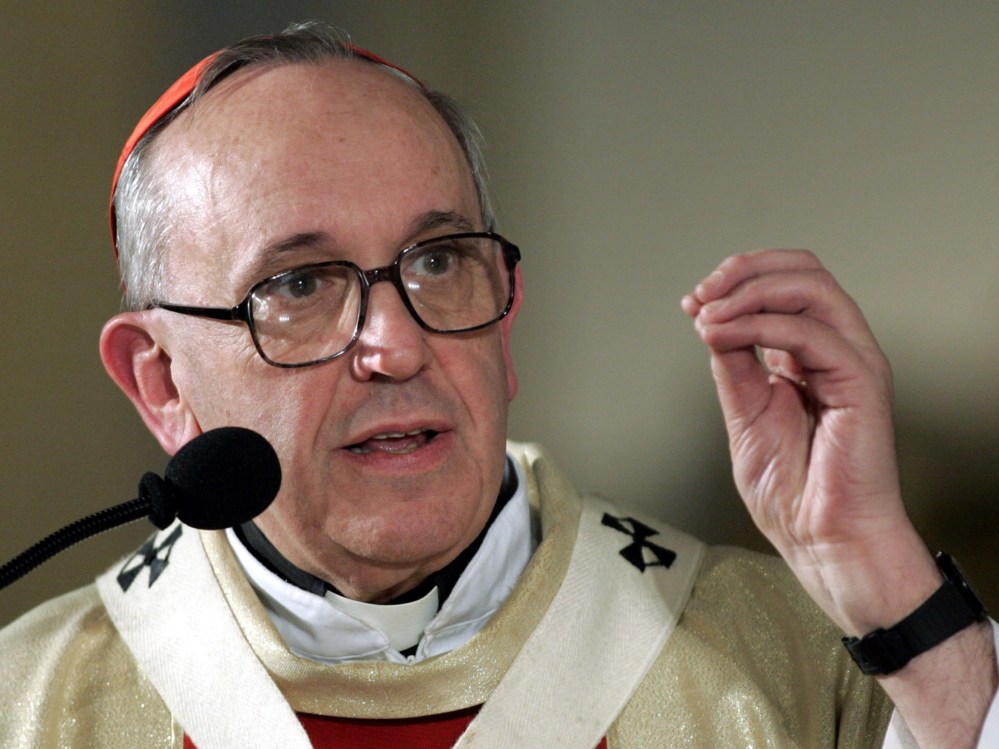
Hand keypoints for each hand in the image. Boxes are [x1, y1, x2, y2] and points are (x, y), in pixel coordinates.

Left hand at [683, 249, 995, 746]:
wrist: (822, 541)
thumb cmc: (792, 493)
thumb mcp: (744, 415)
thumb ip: (734, 365)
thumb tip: (711, 320)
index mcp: (807, 356)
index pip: (783, 285)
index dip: (734, 281)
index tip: (691, 302)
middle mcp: (833, 349)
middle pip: (803, 270)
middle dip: (742, 270)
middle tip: (700, 294)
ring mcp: (850, 361)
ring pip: (810, 286)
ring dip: (748, 291)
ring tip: (708, 315)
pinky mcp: (861, 381)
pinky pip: (811, 331)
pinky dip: (759, 325)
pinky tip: (725, 335)